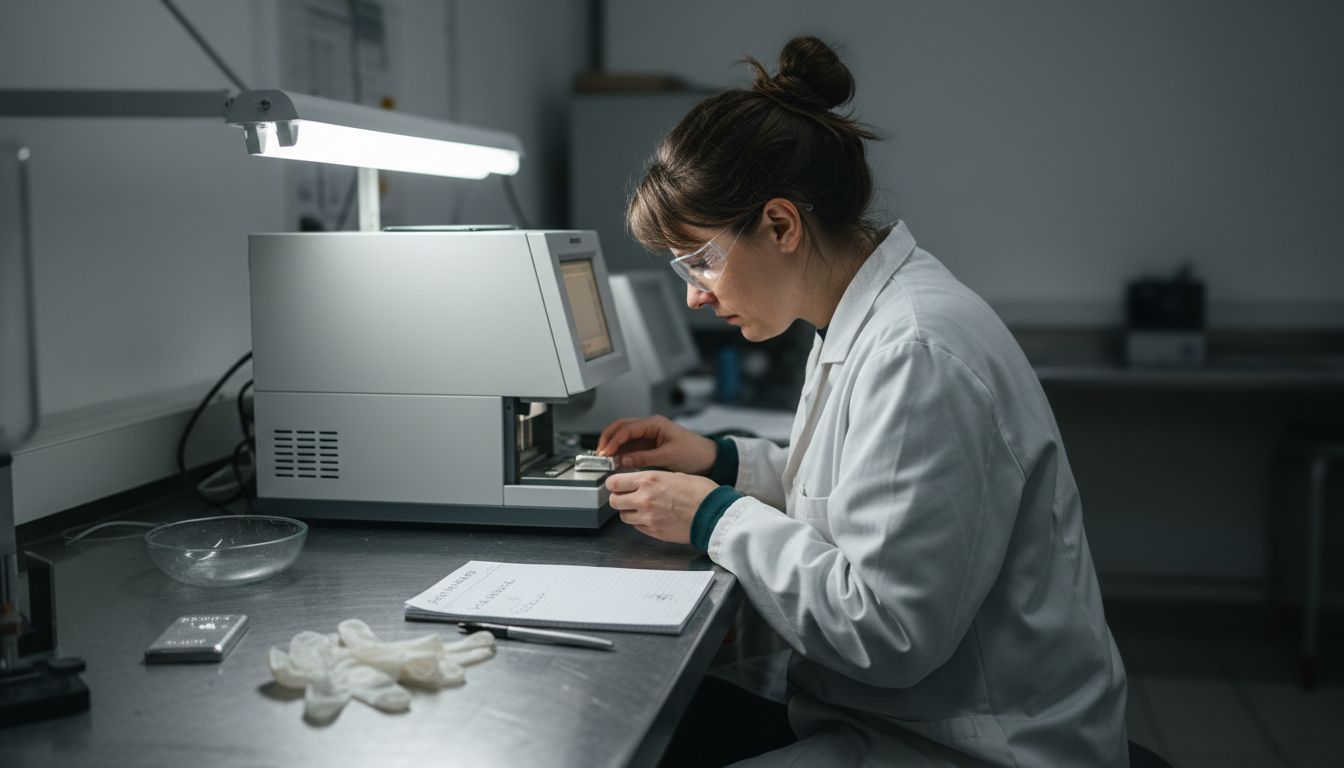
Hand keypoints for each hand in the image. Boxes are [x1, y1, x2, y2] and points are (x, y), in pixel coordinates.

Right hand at [596, 415, 716, 473]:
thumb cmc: (694, 453)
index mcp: (655, 424)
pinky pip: (630, 447)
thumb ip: (644, 457)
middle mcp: (649, 427)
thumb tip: (623, 460)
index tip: (605, 452)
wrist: (708, 459)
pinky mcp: (649, 446)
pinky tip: (616, 462)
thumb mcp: (668, 456)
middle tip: (599, 454)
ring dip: (613, 447)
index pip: (627, 428)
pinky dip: (621, 453)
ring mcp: (648, 436)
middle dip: (608, 439)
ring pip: (623, 437)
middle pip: (621, 428)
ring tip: (605, 459)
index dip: (614, 440)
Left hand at [606, 471, 717, 543]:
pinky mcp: (654, 531)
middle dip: (619, 498)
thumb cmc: (700, 492)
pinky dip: (640, 522)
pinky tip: (652, 516)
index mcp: (649, 480)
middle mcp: (644, 499)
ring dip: (629, 511)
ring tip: (642, 507)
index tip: (616, 484)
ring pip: (623, 516)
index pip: (614, 483)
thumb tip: (637, 481)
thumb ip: (651, 479)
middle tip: (626, 496)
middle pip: (614, 501)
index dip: (613, 484)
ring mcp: (648, 517)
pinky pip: (637, 527)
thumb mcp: (673, 475)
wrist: (713, 513)